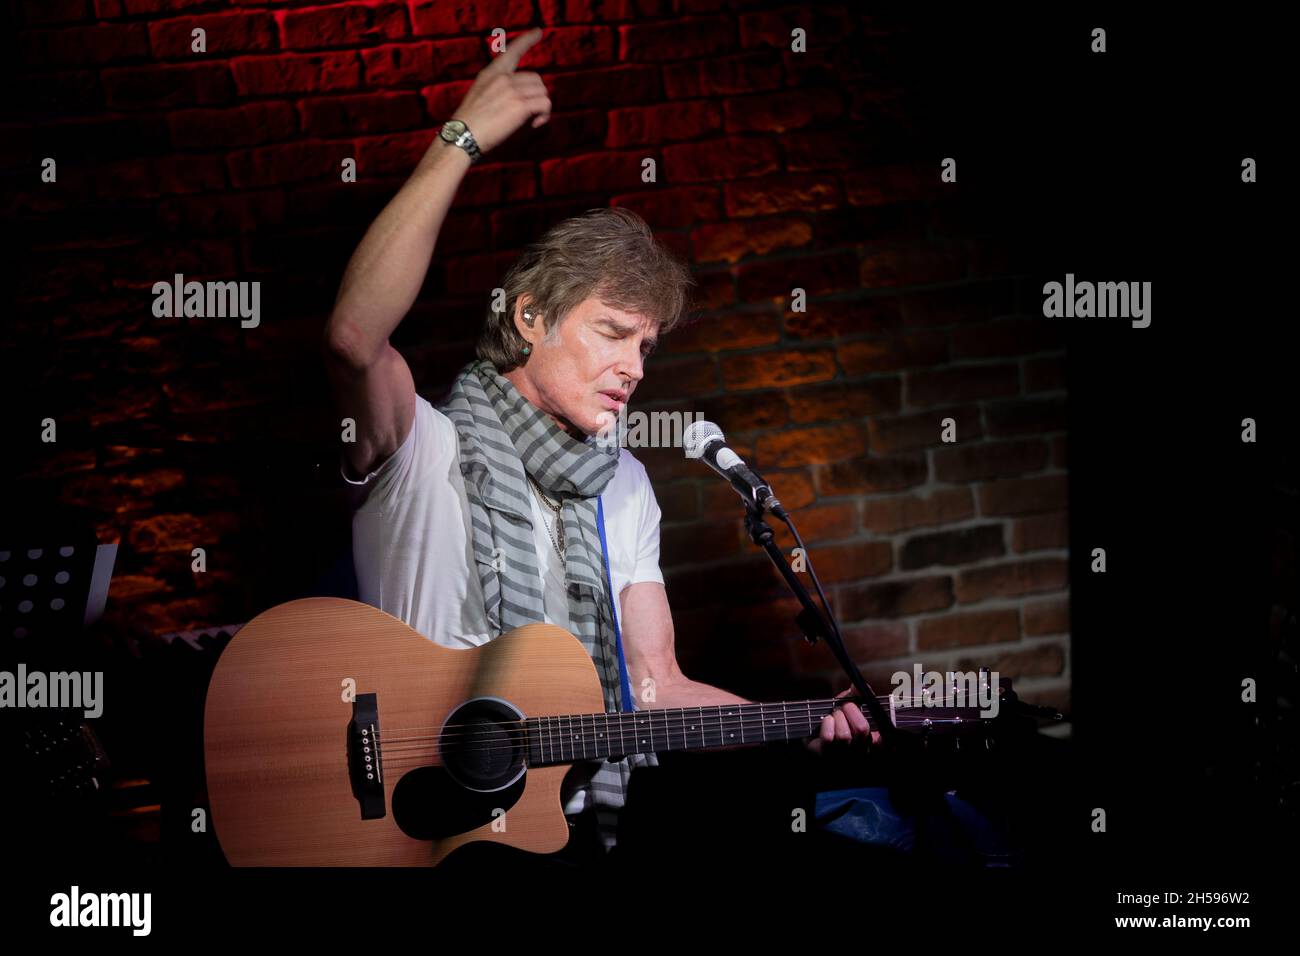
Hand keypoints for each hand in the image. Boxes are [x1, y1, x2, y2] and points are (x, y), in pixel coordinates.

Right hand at [449, 27, 550, 154]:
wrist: (462, 136)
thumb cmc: (470, 124)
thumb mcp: (479, 95)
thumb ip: (498, 89)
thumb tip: (521, 96)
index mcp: (491, 73)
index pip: (512, 50)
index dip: (527, 40)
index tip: (538, 31)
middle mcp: (502, 78)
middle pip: (536, 78)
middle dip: (536, 96)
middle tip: (530, 112)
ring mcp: (511, 90)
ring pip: (543, 91)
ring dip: (541, 107)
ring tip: (531, 120)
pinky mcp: (520, 105)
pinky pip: (545, 104)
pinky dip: (544, 116)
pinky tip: (534, 124)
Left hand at [805, 686, 878, 755]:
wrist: (814, 736)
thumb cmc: (835, 721)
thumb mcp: (848, 706)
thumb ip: (855, 695)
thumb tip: (857, 685)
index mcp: (869, 740)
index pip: (882, 740)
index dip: (883, 733)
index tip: (878, 724)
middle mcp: (859, 750)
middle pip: (861, 729)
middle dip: (851, 710)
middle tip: (845, 706)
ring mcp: (842, 754)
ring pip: (844, 734)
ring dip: (837, 717)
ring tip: (834, 715)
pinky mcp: (826, 754)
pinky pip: (828, 737)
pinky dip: (827, 724)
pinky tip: (827, 721)